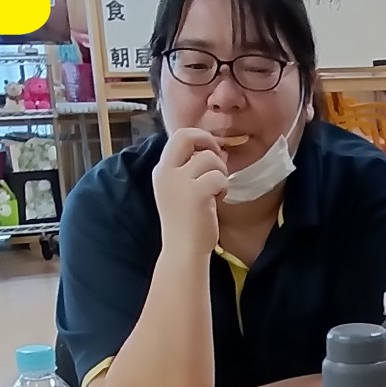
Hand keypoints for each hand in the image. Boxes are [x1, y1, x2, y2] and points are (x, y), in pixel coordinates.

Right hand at [151, 128, 230, 257]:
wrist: (183, 251)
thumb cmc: (186, 224)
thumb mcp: (180, 190)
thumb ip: (190, 169)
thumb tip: (214, 149)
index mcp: (161, 170)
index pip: (178, 136)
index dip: (199, 139)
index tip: (210, 152)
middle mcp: (166, 172)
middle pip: (186, 135)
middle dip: (207, 141)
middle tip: (218, 158)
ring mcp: (179, 181)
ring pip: (209, 158)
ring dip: (221, 172)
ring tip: (217, 190)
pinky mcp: (196, 193)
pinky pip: (219, 176)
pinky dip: (224, 186)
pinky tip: (219, 199)